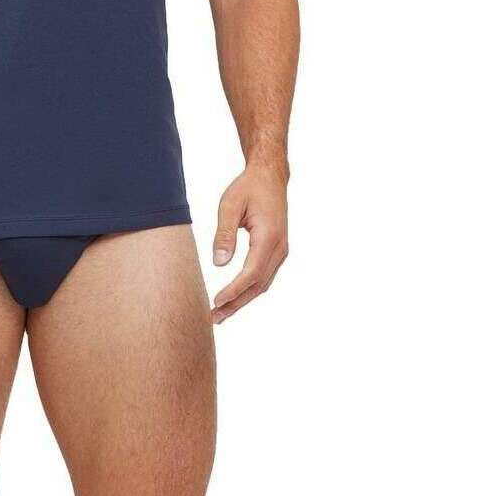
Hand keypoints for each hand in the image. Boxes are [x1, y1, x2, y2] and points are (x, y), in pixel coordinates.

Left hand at [209, 163, 288, 322]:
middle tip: (214, 318)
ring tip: (220, 313)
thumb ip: (224, 234)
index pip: (251, 273)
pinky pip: (264, 275)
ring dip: (242, 300)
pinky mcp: (277, 251)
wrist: (270, 177)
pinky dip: (249, 289)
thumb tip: (219, 264)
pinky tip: (235, 296)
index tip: (216, 301)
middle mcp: (279, 248)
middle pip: (258, 285)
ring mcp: (281, 251)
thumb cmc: (248, 188)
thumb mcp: (229, 205)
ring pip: (262, 283)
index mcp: (268, 237)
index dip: (233, 291)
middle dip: (236, 303)